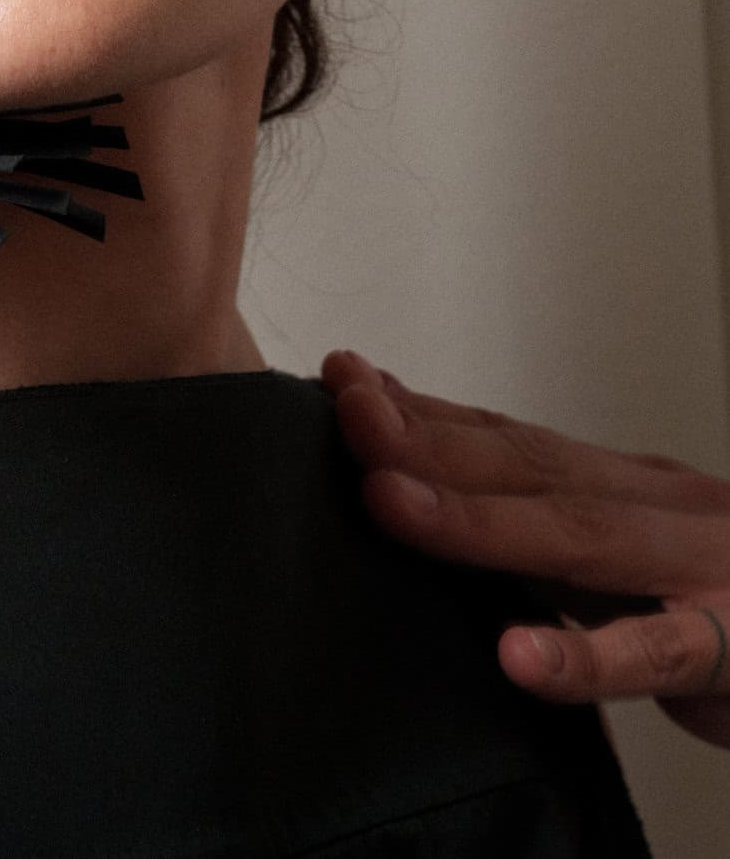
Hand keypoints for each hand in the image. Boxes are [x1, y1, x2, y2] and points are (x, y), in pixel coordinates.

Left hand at [321, 350, 729, 749]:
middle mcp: (659, 505)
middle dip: (426, 436)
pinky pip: (661, 653)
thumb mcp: (639, 555)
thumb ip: (548, 530)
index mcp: (628, 484)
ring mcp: (702, 569)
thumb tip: (422, 494)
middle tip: (345, 412)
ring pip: (579, 536)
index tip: (341, 377)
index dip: (424, 404)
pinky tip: (521, 658)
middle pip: (529, 464)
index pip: (510, 433)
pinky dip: (587, 655)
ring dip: (477, 519)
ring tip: (391, 502)